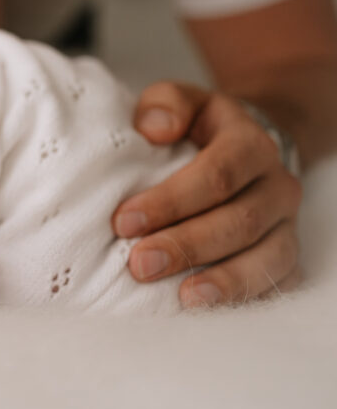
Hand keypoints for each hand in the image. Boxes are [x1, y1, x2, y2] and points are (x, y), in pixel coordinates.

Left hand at [113, 81, 302, 307]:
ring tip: (181, 298)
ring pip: (267, 257)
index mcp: (250, 143)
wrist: (244, 144)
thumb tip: (155, 128)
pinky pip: (277, 281)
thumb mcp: (180, 101)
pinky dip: (245, 297)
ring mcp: (285, 222)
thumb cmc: (196, 127)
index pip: (217, 175)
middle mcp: (276, 184)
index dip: (171, 201)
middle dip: (187, 246)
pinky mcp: (285, 253)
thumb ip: (166, 103)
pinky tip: (207, 308)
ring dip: (223, 280)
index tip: (124, 222)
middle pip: (239, 221)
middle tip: (139, 265)